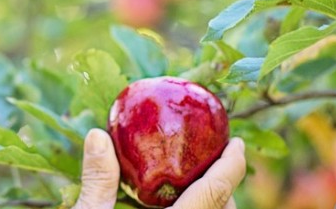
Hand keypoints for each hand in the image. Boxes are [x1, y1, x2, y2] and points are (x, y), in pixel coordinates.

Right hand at [72, 129, 245, 208]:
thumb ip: (98, 180)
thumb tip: (98, 134)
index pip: (216, 190)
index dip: (233, 165)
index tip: (237, 143)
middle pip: (222, 208)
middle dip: (223, 184)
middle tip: (213, 159)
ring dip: (210, 199)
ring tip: (195, 181)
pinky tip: (176, 203)